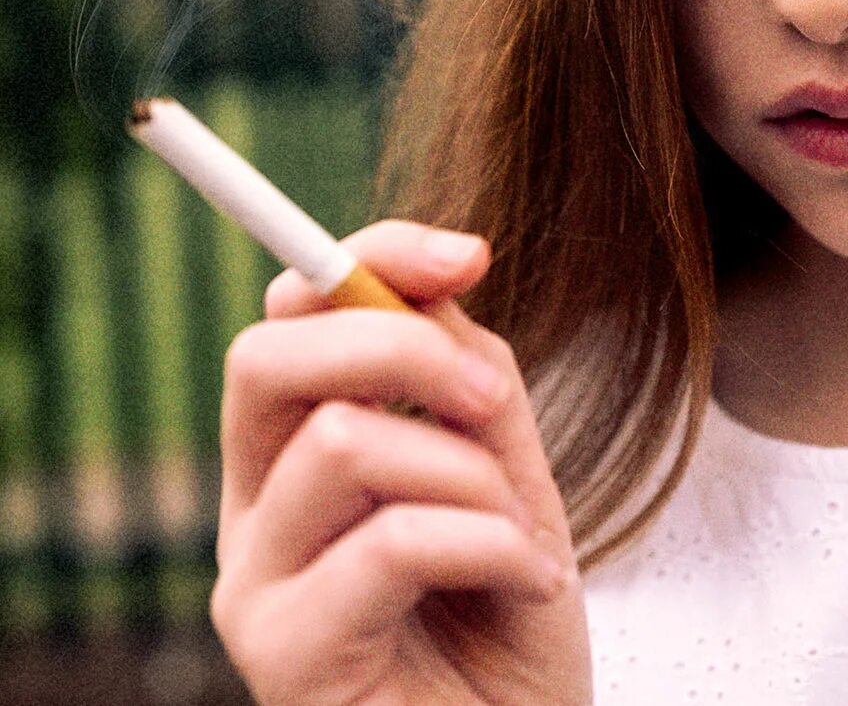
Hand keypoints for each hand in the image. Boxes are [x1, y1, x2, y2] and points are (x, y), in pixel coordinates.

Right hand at [210, 220, 592, 705]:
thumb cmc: (507, 616)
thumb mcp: (505, 473)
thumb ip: (469, 379)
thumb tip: (445, 277)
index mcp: (298, 451)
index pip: (290, 314)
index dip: (370, 256)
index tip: (473, 254)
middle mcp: (256, 508)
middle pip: (267, 356)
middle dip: (401, 347)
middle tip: (492, 402)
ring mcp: (257, 583)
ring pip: (342, 441)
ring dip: (471, 477)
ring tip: (522, 538)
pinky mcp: (284, 654)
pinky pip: (392, 541)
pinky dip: (491, 545)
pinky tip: (532, 584)